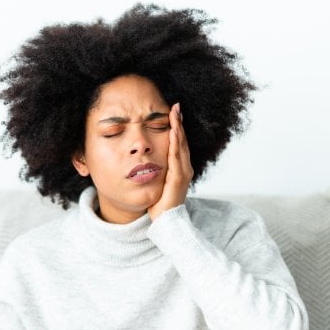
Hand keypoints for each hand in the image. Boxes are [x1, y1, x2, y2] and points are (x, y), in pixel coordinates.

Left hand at [148, 102, 193, 219]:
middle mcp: (185, 169)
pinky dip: (175, 143)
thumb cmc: (160, 206)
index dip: (177, 128)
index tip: (173, 112)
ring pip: (180, 145)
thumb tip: (144, 162)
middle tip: (176, 106)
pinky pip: (176, 157)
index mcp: (180, 169)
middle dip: (179, 123)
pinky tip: (173, 131)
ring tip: (175, 113)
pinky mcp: (178, 178)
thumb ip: (156, 172)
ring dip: (178, 128)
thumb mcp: (158, 184)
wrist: (167, 223)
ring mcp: (183, 173)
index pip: (178, 144)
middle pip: (181, 141)